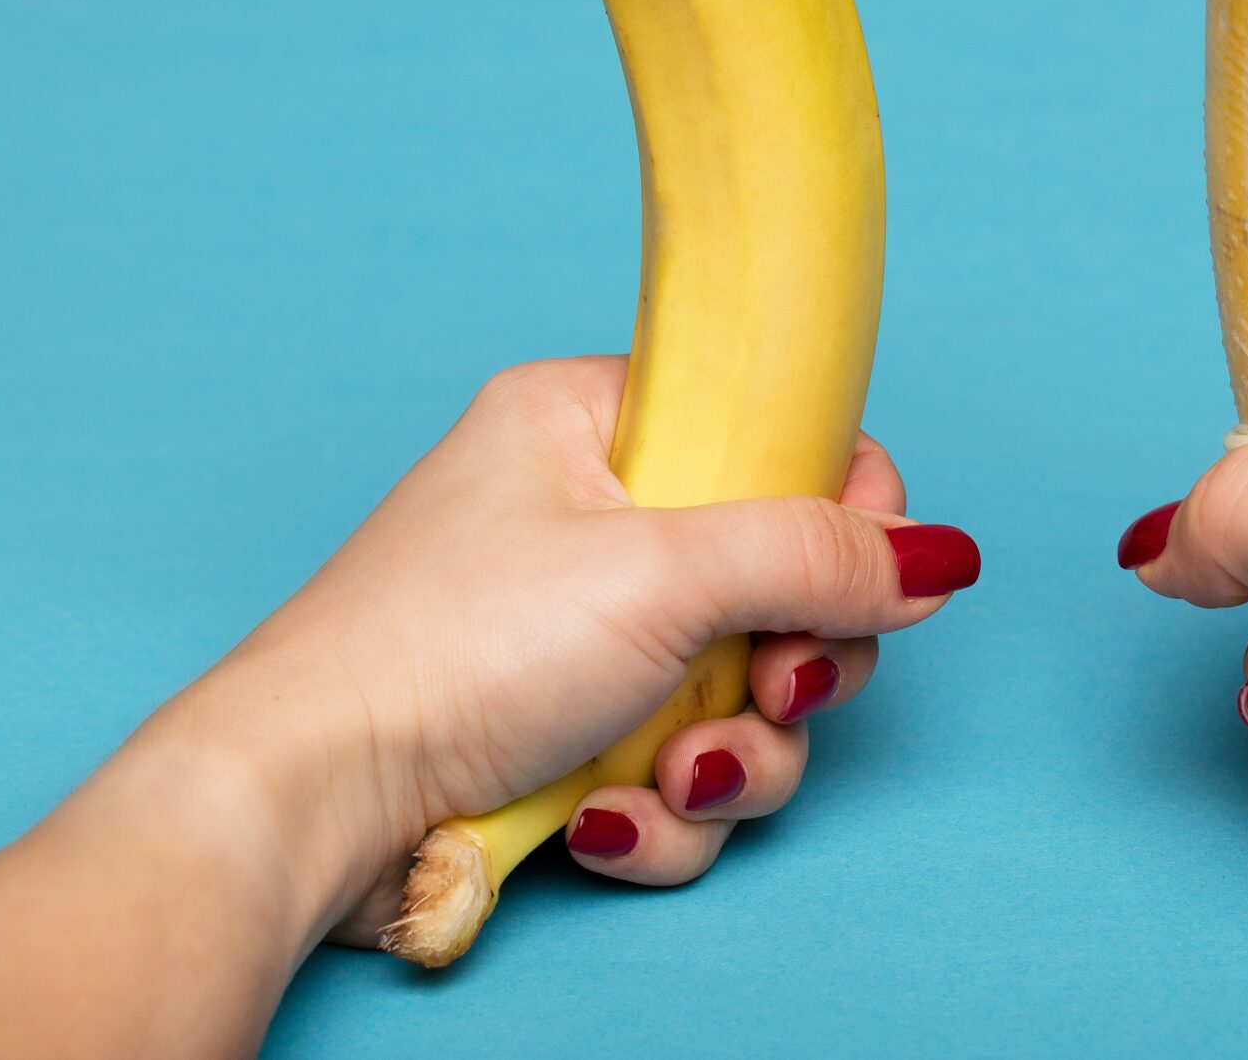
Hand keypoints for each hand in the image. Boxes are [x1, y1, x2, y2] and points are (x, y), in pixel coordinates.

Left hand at [157, 354, 980, 944]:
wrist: (309, 803)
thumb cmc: (446, 648)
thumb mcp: (659, 573)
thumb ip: (815, 555)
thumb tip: (939, 557)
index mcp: (593, 423)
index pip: (777, 433)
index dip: (842, 514)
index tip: (866, 579)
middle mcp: (590, 521)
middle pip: (782, 583)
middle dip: (789, 668)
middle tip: (774, 689)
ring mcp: (579, 639)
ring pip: (743, 699)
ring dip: (731, 761)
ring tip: (668, 777)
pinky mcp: (567, 739)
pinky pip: (680, 773)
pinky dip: (661, 812)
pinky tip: (603, 823)